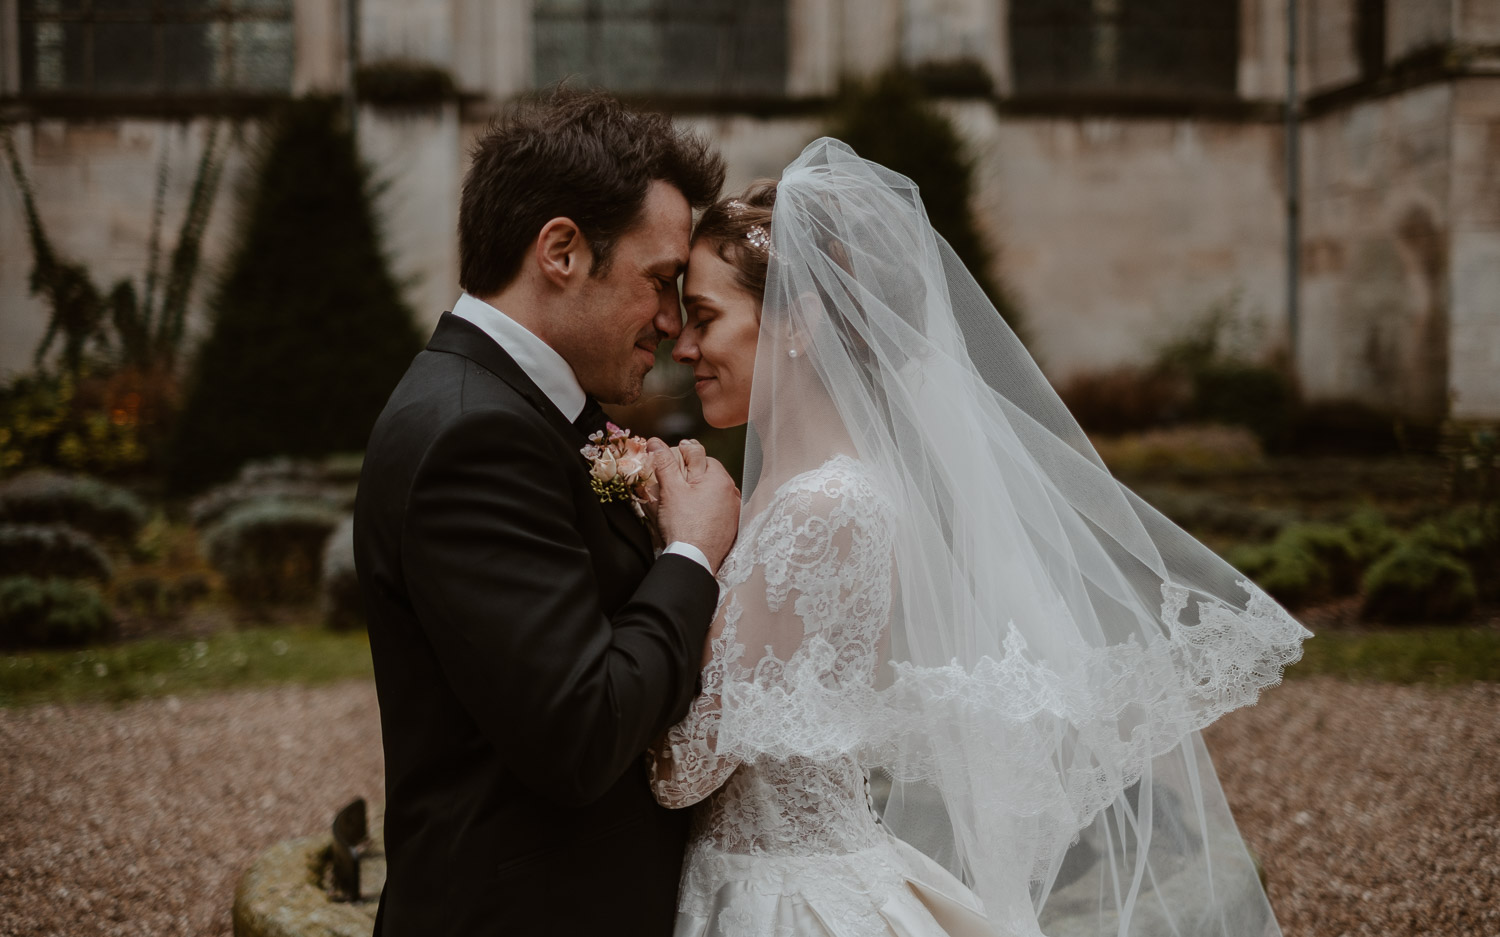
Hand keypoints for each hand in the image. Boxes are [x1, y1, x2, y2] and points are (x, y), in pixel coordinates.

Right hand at [649, 437, 738, 572]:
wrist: (695, 560)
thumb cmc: (684, 525)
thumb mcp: (670, 490)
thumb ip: (664, 463)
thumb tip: (655, 442)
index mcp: (720, 479)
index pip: (701, 456)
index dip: (682, 456)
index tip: (670, 460)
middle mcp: (731, 493)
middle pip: (708, 474)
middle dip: (692, 474)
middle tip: (673, 481)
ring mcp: (733, 511)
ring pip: (713, 492)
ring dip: (699, 492)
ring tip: (681, 500)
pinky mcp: (730, 527)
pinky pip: (717, 510)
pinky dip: (706, 509)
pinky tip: (693, 516)